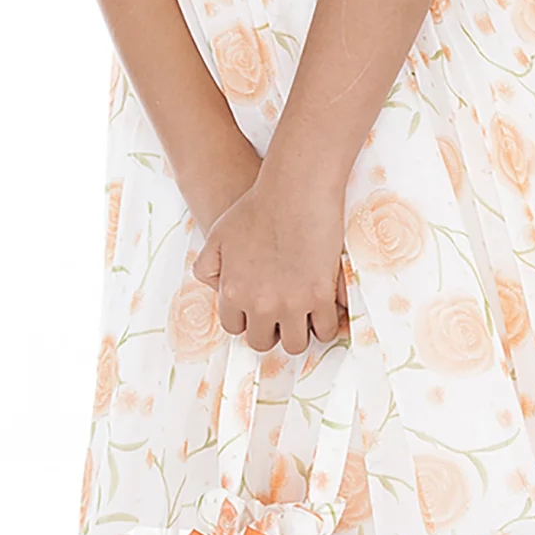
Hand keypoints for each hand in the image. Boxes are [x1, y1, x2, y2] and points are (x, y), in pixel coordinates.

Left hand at [193, 172, 349, 355]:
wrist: (295, 191)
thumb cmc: (256, 208)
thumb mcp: (217, 236)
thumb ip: (207, 267)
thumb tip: (214, 289)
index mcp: (233, 293)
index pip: (235, 327)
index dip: (248, 319)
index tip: (260, 310)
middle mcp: (260, 304)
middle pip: (263, 341)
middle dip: (272, 329)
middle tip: (283, 316)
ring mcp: (292, 303)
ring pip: (295, 343)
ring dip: (299, 332)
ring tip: (306, 317)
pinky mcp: (321, 296)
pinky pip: (326, 329)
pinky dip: (326, 324)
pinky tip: (327, 309)